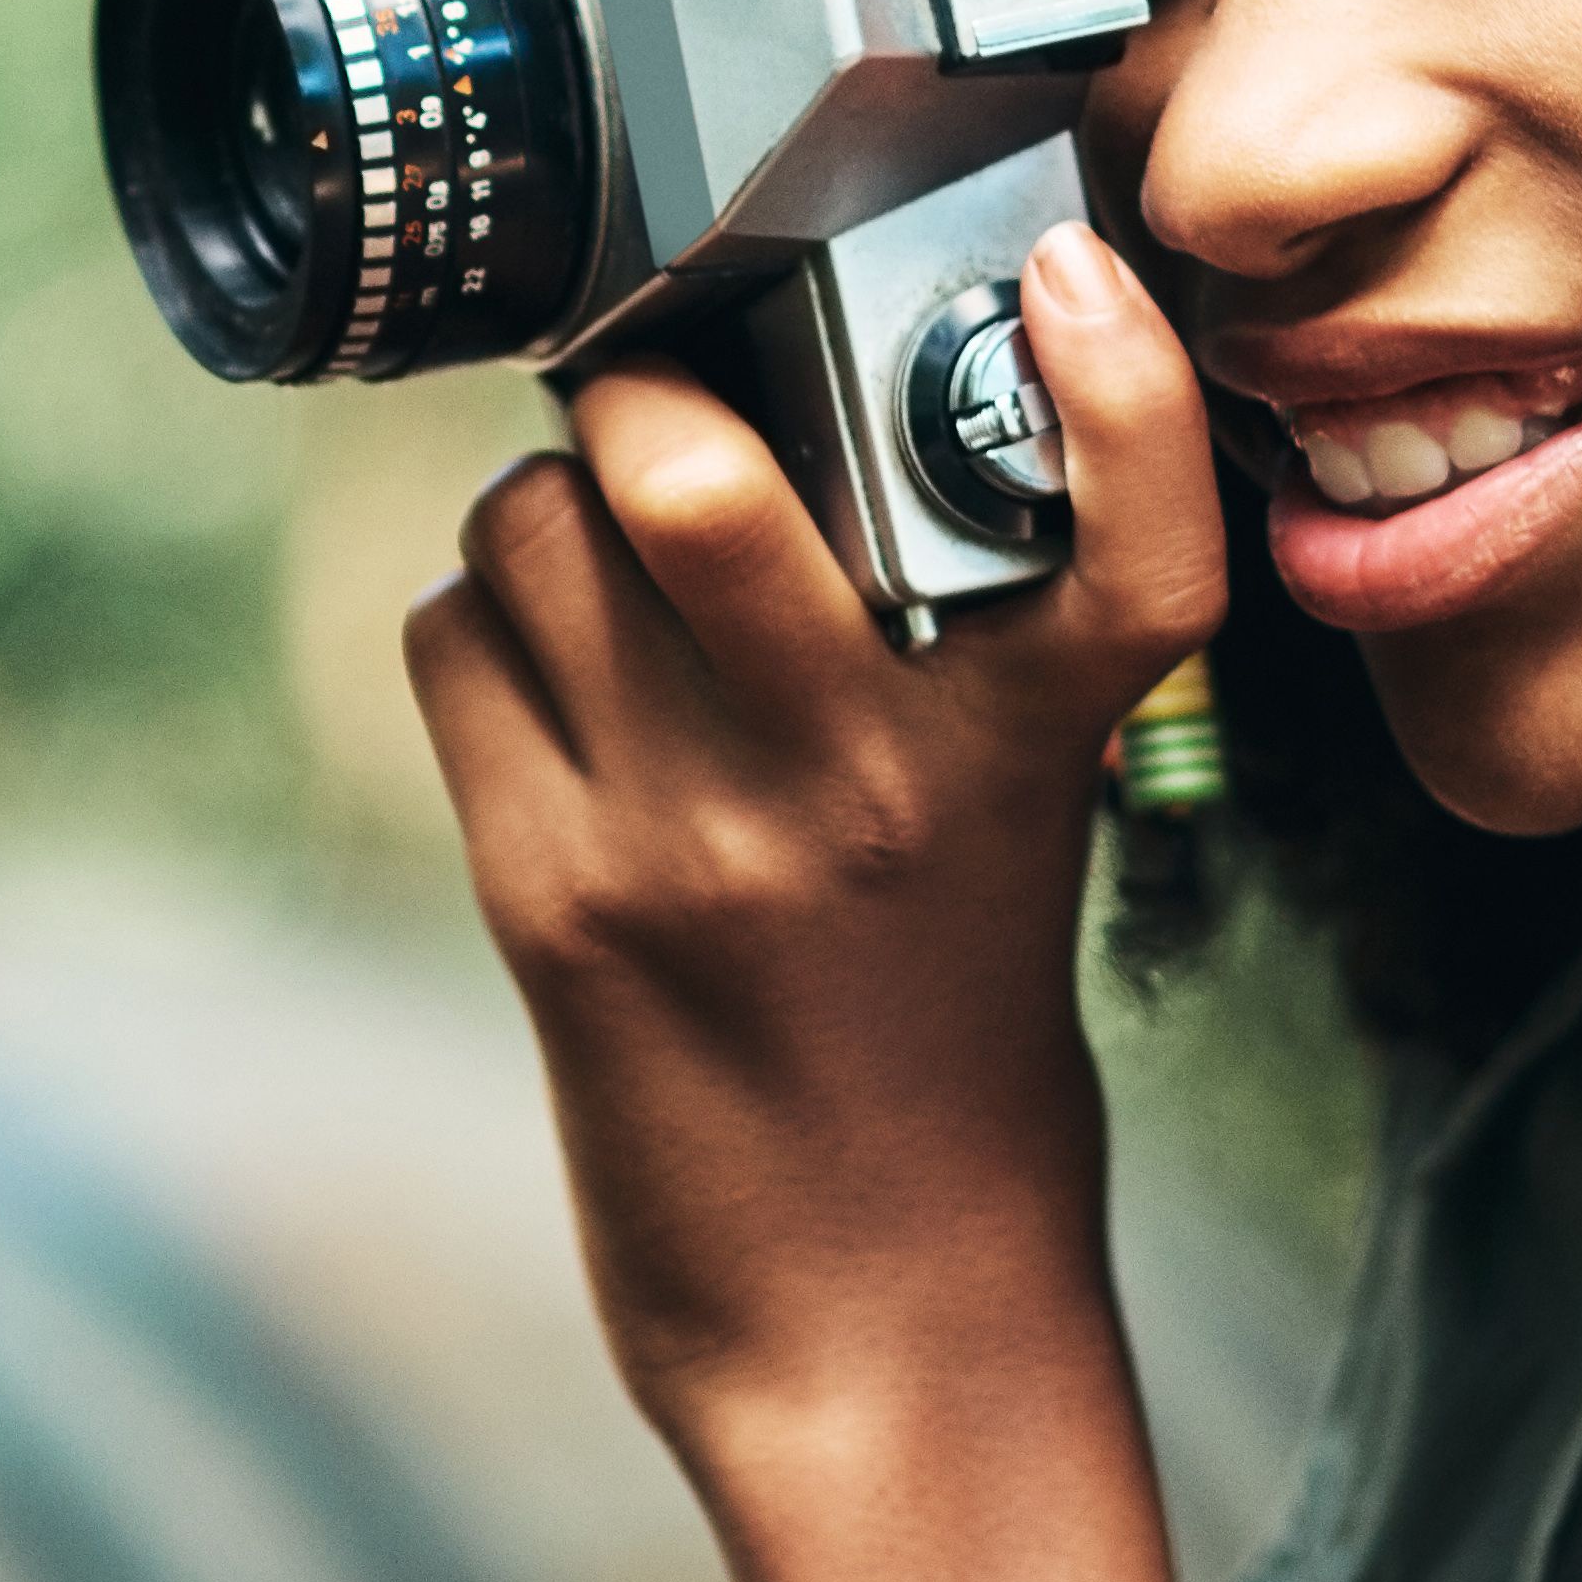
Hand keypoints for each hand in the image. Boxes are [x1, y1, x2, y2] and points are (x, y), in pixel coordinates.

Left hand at [403, 225, 1230, 1472]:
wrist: (876, 1308)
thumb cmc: (950, 1031)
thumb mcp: (1017, 822)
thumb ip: (940, 637)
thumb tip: (769, 413)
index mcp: (1028, 756)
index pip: (1125, 539)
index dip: (1117, 386)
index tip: (1070, 274)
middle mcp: (865, 781)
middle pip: (691, 475)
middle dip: (646, 389)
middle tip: (666, 404)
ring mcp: (689, 840)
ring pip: (536, 531)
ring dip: (548, 512)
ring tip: (603, 570)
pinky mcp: (552, 900)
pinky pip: (456, 646)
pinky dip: (483, 627)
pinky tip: (548, 690)